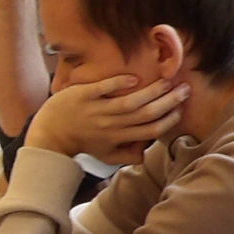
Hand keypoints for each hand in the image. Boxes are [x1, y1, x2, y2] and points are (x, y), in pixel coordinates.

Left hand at [25, 72, 190, 164]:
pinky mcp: (83, 95)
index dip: (169, 120)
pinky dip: (119, 84)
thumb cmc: (80, 143)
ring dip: (152, 91)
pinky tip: (134, 77)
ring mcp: (97, 110)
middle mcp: (111, 125)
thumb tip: (144, 156)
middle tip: (184, 89)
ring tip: (167, 80)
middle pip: (147, 114)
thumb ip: (124, 155)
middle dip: (169, 102)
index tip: (180, 109)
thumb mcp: (103, 155)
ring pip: (130, 102)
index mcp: (118, 138)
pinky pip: (104, 89)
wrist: (50, 135)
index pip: (151, 130)